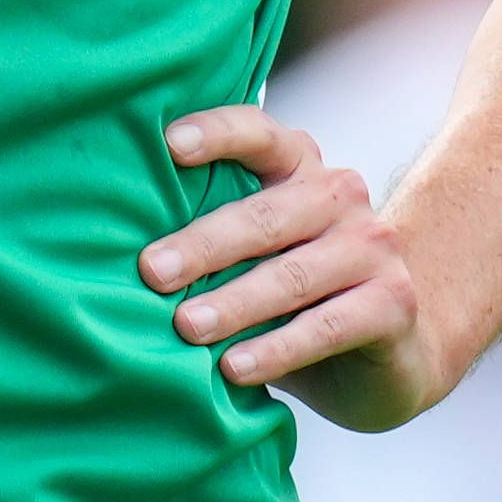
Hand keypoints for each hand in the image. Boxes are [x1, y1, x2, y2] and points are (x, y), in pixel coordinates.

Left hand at [140, 104, 446, 432]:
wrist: (394, 348)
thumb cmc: (294, 294)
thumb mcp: (254, 255)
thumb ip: (207, 235)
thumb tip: (106, 243)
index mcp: (299, 168)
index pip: (258, 134)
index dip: (215, 133)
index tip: (167, 145)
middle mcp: (340, 196)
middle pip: (264, 215)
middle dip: (202, 245)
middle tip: (151, 272)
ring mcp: (372, 249)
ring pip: (293, 274)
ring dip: (235, 302)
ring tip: (185, 327)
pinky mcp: (391, 305)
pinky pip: (327, 326)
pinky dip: (277, 349)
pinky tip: (235, 368)